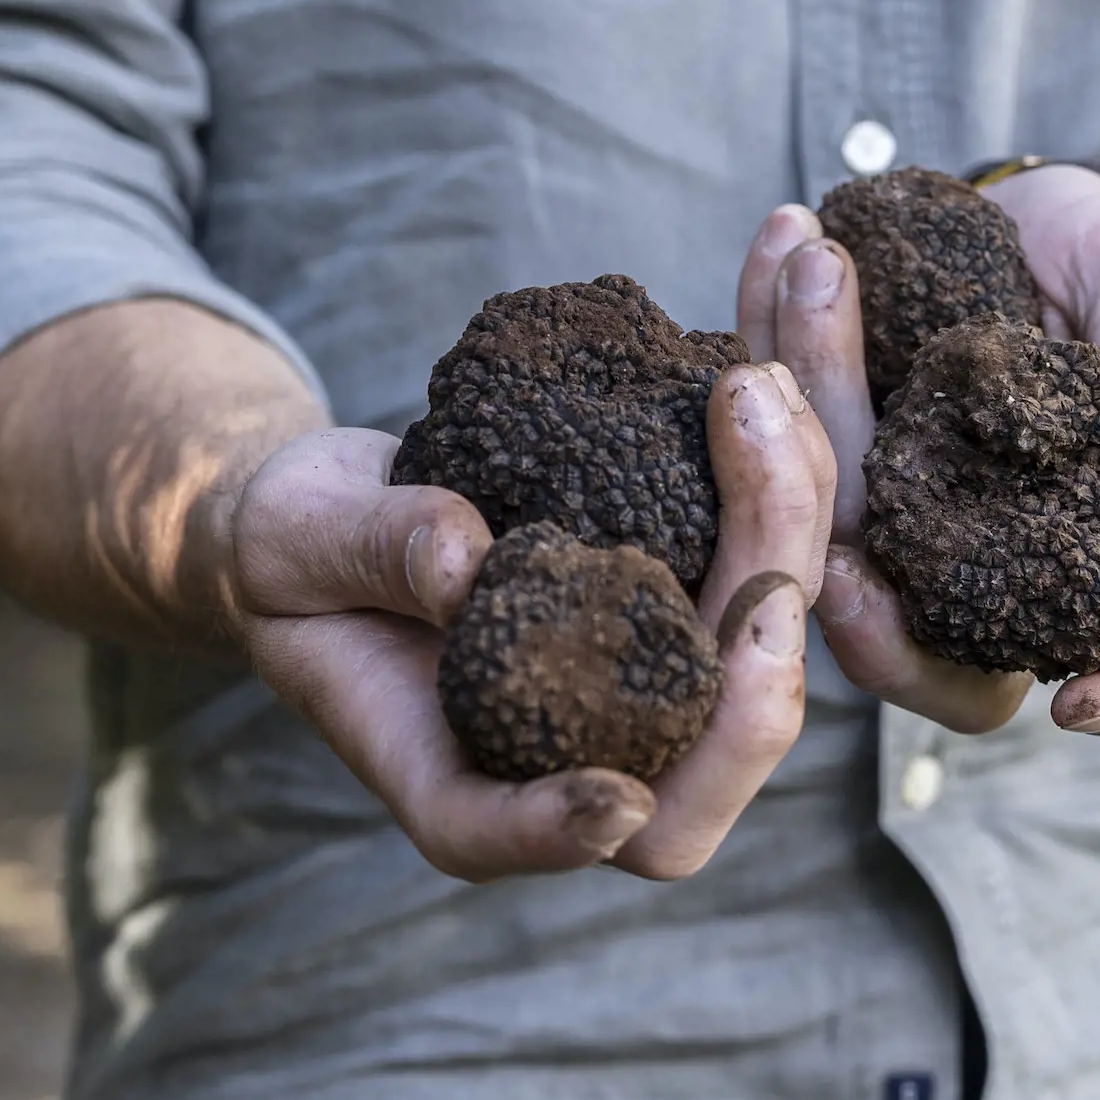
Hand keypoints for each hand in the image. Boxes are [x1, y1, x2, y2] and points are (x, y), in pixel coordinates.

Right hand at [211, 366, 827, 883]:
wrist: (338, 507)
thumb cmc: (297, 553)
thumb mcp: (299, 549)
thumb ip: (375, 555)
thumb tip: (467, 557)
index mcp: (478, 777)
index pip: (542, 832)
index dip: (578, 827)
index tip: (614, 794)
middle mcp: (599, 734)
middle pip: (719, 720)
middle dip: (764, 590)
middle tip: (759, 445)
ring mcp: (662, 651)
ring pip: (776, 601)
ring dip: (802, 476)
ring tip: (773, 350)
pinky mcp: (694, 565)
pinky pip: (767, 502)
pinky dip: (782, 399)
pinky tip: (785, 267)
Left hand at [736, 186, 1099, 738]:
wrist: (1040, 219)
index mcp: (1084, 537)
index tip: (1079, 705)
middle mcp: (977, 548)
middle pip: (922, 620)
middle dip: (863, 560)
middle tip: (838, 487)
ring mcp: (892, 501)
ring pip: (828, 502)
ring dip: (805, 381)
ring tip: (814, 270)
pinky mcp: (826, 435)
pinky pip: (780, 409)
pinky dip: (770, 320)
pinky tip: (778, 241)